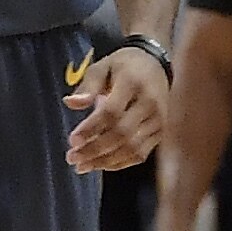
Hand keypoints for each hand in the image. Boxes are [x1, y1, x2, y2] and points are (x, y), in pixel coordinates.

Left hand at [63, 46, 169, 173]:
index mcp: (133, 84)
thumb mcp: (102, 66)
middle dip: (95, 149)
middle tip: (72, 157)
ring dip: (105, 160)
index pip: (112, 112)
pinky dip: (120, 163)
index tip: (72, 140)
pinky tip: (101, 164)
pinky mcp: (161, 132)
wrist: (157, 64)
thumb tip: (70, 103)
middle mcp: (149, 104)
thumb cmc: (124, 66)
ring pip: (132, 148)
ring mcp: (158, 120)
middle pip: (122, 134)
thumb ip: (87, 85)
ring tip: (81, 166)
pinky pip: (141, 153)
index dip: (91, 128)